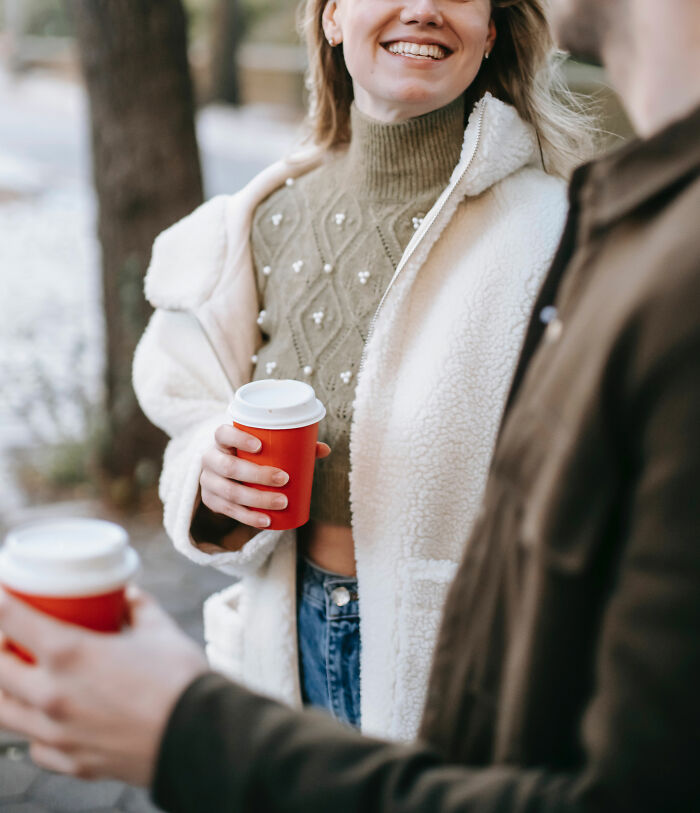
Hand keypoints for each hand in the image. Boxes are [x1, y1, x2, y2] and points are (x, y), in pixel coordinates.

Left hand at [0, 588, 206, 786]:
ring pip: (4, 713)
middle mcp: (51, 695)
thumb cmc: (180, 679)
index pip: (12, 620)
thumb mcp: (159, 630)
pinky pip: (36, 746)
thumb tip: (129, 596)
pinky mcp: (72, 762)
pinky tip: (50, 720)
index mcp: (69, 654)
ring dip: (6, 690)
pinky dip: (35, 729)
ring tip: (19, 678)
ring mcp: (58, 734)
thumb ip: (139, 608)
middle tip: (10, 637)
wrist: (199, 735)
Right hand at [199, 423, 329, 529]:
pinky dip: (249, 517)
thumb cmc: (249, 455)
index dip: (238, 438)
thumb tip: (324, 449)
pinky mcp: (211, 501)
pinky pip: (228, 511)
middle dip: (257, 475)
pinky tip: (266, 521)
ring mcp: (208, 481)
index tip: (260, 446)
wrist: (223, 471)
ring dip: (257, 500)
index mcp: (221, 439)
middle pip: (229, 467)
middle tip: (284, 479)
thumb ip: (292, 445)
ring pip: (229, 492)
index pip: (222, 433)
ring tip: (282, 502)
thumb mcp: (263, 447)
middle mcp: (210, 458)